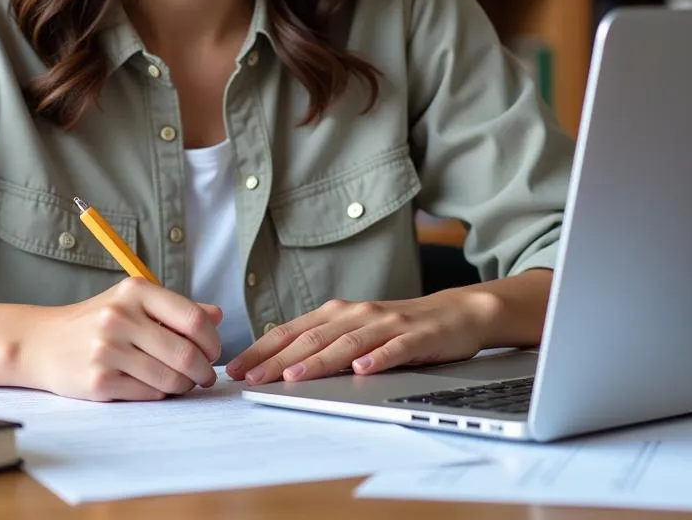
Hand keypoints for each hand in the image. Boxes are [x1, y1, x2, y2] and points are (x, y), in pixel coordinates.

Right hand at [16, 277, 223, 400]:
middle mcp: (121, 317)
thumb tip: (217, 315)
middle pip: (186, 354)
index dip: (212, 340)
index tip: (213, 350)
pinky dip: (160, 393)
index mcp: (135, 291)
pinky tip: (154, 385)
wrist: (42, 342)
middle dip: (203, 370)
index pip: (193, 318)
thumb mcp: (132, 302)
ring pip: (170, 378)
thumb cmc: (96, 320)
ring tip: (180, 382)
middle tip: (204, 376)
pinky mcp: (99, 381)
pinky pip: (149, 394)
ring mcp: (108, 350)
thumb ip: (175, 308)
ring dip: (184, 385)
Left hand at [225, 287, 499, 384]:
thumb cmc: (398, 327)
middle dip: (278, 360)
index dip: (262, 350)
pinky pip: (394, 348)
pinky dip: (377, 359)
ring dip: (319, 360)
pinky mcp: (415, 335)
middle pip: (311, 338)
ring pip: (346, 343)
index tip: (237, 368)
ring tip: (295, 377)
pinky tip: (362, 370)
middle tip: (253, 378)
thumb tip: (280, 365)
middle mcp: (356, 313)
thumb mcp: (356, 331)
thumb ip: (324, 344)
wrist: (454, 313)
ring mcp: (386, 323)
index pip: (291, 331)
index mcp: (336, 313)